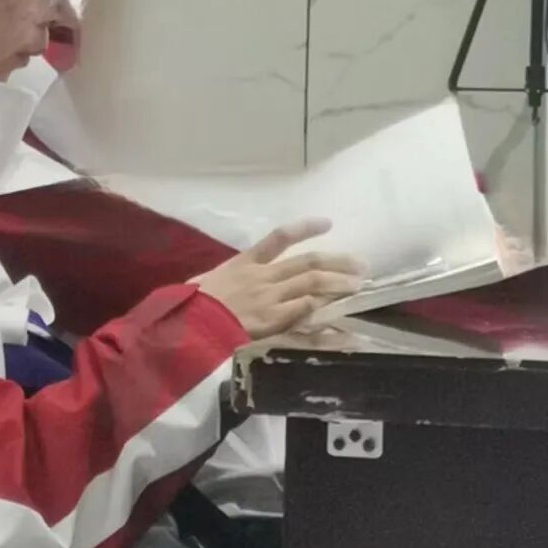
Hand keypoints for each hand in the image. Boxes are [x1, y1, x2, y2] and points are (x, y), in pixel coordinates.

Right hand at [194, 220, 363, 339]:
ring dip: (338, 284)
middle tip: (360, 264)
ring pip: (312, 285)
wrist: (187, 322)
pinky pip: (305, 315)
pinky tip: (341, 323)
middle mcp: (262, 276)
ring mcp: (270, 298)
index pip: (278, 238)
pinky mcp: (273, 321)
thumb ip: (225, 278)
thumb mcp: (205, 282)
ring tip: (357, 285)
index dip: (305, 228)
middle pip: (307, 263)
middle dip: (337, 262)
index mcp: (244, 263)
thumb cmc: (189, 303)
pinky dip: (324, 318)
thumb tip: (227, 280)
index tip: (327, 223)